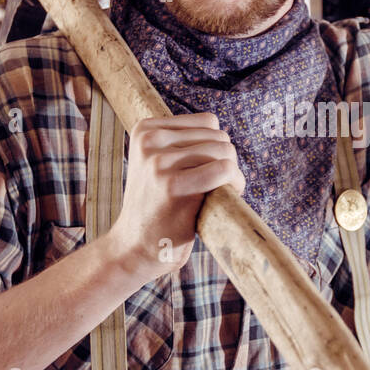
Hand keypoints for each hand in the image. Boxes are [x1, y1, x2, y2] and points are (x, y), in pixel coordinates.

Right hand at [106, 112, 245, 281]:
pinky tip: (224, 198)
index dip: (217, 147)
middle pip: (219, 137)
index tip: (205, 171)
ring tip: (216, 195)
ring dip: (232, 176)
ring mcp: (159, 163)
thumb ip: (183, 143)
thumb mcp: (158, 163)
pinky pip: (224, 169)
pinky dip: (234, 183)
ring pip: (225, 152)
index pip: (209, 122)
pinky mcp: (172, 186)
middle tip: (214, 189)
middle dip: (226, 162)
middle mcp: (150, 141)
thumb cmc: (158, 206)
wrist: (134, 247)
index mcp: (146, 130)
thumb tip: (223, 136)